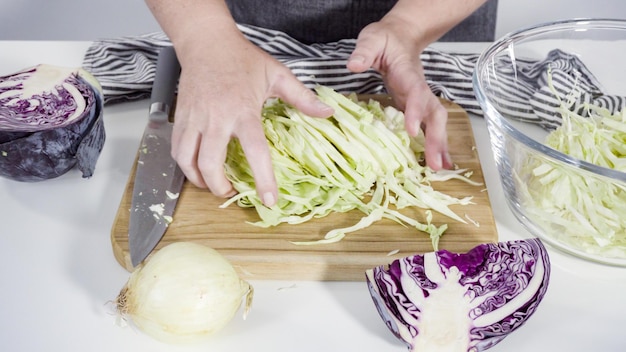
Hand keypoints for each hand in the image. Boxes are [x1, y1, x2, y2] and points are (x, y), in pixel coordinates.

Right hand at [172, 31, 332, 206]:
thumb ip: (302, 97)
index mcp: (243, 111)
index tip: (268, 200)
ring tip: (211, 184)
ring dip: (199, 180)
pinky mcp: (181, 117)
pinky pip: (176, 148)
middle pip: (211, 164)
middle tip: (230, 192)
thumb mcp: (277, 74)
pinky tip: (196, 167)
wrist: (206, 42)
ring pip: (188, 160)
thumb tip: (327, 113)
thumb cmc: (242, 58)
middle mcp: (216, 118)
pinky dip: (184, 164)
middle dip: (220, 187)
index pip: (254, 152)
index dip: (263, 179)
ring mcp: (195, 118)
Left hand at [346, 15, 452, 170]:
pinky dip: (434, 144)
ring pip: (435, 123)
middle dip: (436, 138)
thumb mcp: (372, 39)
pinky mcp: (416, 107)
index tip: (412, 131)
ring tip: (439, 169)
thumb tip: (353, 64)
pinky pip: (429, 127)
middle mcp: (419, 89)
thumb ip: (364, 51)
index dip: (416, 111)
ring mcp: (420, 99)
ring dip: (439, 145)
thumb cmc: (385, 39)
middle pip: (435, 114)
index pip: (416, 93)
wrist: (400, 36)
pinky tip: (436, 162)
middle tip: (434, 163)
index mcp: (408, 74)